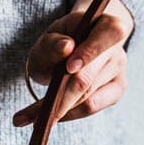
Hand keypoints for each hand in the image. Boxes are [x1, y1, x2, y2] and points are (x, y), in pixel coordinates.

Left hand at [13, 0, 133, 125]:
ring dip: (57, 110)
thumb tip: (66, 47)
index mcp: (105, 25)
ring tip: (25, 118)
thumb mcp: (48, 39)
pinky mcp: (115, 91)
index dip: (90, 52)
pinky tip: (45, 119)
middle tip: (33, 113)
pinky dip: (67, 115)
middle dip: (60, 96)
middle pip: (89, 76)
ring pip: (87, 96)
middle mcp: (116, 49)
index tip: (69, 68)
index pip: (109, 34)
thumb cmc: (57, 43)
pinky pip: (91, 107)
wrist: (70, 48)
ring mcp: (118, 72)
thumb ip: (52, 43)